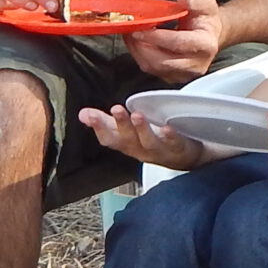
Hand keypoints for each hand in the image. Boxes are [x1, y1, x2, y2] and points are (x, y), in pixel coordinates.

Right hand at [78, 101, 207, 172]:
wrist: (184, 158)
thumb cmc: (152, 142)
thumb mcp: (127, 135)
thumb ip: (106, 123)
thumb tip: (82, 114)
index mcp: (127, 145)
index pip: (109, 139)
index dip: (99, 128)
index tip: (89, 115)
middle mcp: (141, 150)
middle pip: (128, 140)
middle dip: (121, 125)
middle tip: (115, 109)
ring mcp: (160, 151)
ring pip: (149, 143)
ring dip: (142, 129)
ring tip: (136, 115)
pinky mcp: (178, 148)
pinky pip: (174, 143)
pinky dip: (170, 136)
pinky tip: (166, 127)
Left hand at [125, 0, 225, 82]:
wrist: (209, 35)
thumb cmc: (205, 19)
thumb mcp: (205, 2)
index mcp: (205, 45)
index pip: (178, 44)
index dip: (157, 37)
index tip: (141, 28)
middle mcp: (196, 64)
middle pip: (162, 61)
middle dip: (142, 46)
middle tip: (131, 30)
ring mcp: (183, 74)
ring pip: (153, 67)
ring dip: (138, 50)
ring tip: (132, 33)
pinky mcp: (172, 77)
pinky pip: (150, 69)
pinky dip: (139, 55)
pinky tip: (136, 41)